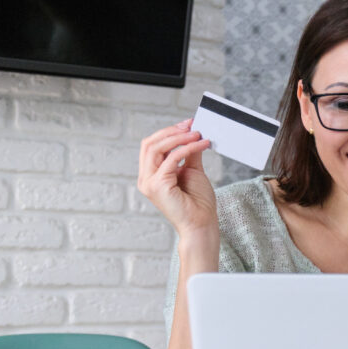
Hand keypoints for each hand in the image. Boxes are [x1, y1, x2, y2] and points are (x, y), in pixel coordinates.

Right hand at [137, 119, 216, 237]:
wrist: (201, 224)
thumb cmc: (198, 203)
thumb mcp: (192, 171)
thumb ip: (189, 153)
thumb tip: (192, 135)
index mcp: (151, 175)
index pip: (152, 146)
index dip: (169, 132)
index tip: (188, 125)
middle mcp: (146, 178)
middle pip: (150, 143)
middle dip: (172, 131)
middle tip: (191, 125)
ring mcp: (149, 182)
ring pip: (156, 148)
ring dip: (179, 137)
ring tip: (197, 134)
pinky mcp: (157, 185)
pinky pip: (171, 158)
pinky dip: (187, 148)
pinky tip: (201, 144)